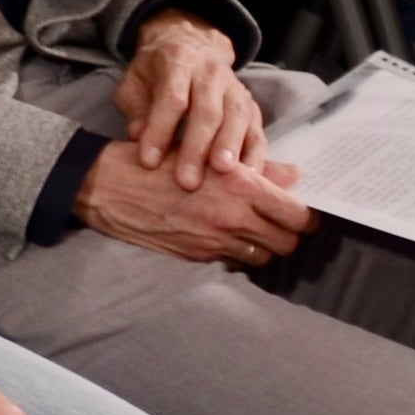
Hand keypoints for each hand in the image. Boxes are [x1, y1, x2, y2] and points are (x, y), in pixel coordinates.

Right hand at [75, 137, 310, 267]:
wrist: (108, 186)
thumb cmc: (157, 161)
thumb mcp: (206, 152)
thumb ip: (256, 168)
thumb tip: (294, 176)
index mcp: (240, 184)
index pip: (297, 214)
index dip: (307, 217)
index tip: (303, 214)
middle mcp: (233, 216)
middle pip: (288, 242)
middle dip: (289, 235)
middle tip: (280, 224)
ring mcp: (215, 240)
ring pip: (264, 256)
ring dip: (264, 246)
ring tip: (254, 232)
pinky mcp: (197, 255)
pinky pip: (233, 261)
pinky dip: (237, 253)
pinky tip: (225, 237)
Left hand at [112, 13, 270, 178]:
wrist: (188, 46)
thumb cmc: (154, 74)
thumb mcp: (134, 84)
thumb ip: (136, 109)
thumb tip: (138, 135)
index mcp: (178, 61)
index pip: (172, 99)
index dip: (160, 131)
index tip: (148, 162)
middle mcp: (211, 72)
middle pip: (208, 111)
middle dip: (197, 148)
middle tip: (187, 181)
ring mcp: (235, 87)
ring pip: (237, 118)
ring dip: (230, 148)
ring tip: (223, 175)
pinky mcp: (251, 104)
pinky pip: (257, 129)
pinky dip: (255, 153)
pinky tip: (249, 176)